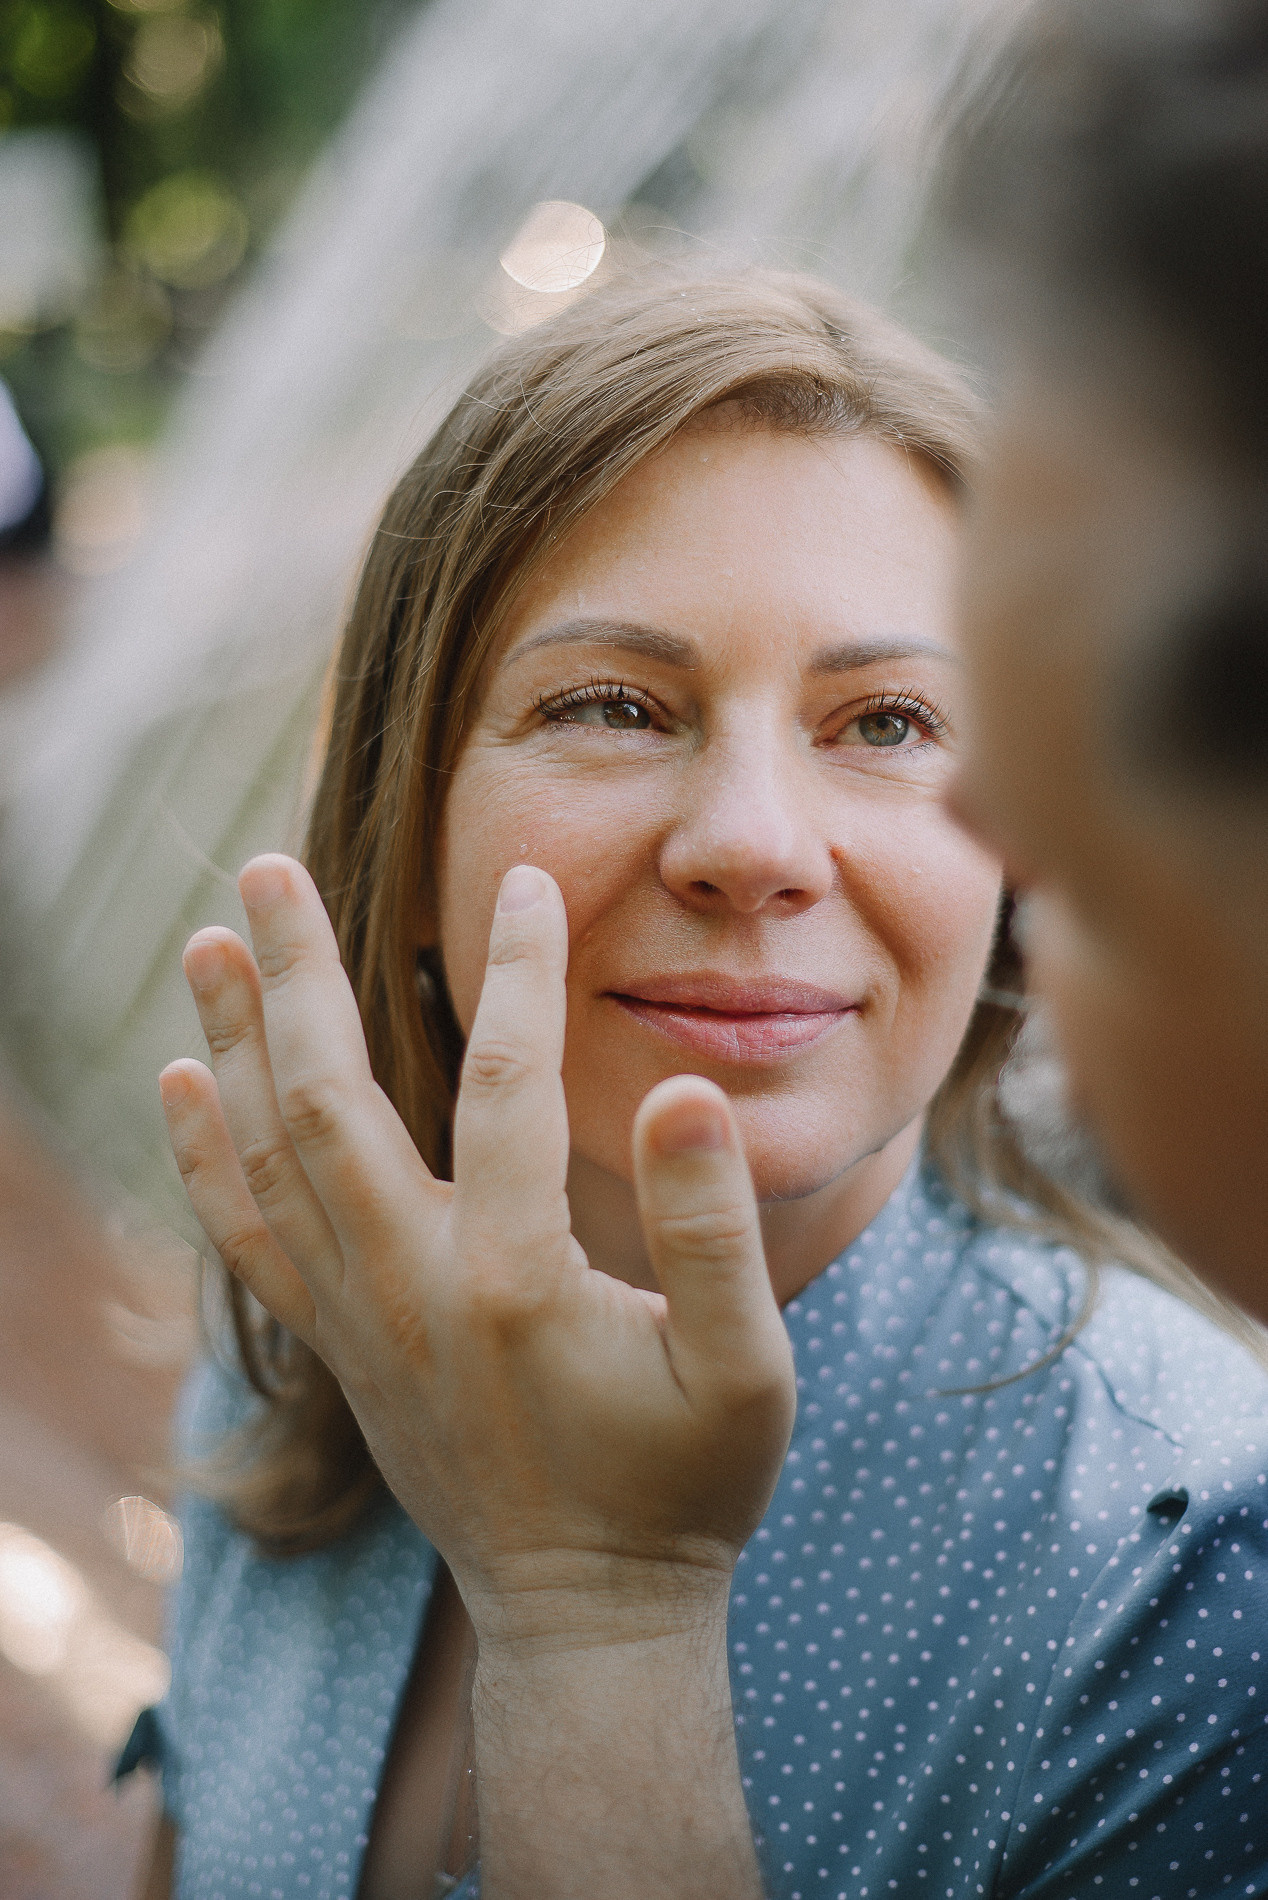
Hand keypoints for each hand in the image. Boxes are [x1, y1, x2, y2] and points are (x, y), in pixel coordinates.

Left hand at [160, 855, 794, 1650]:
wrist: (588, 1615)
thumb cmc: (685, 1488)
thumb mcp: (746, 1370)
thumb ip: (713, 1230)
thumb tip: (678, 1089)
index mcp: (516, 1281)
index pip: (507, 1086)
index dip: (521, 975)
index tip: (531, 881)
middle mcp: (412, 1290)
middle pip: (329, 1103)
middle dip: (299, 977)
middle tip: (270, 868)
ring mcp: (360, 1323)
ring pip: (270, 1161)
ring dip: (234, 1044)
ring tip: (208, 940)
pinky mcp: (340, 1350)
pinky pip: (250, 1241)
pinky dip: (205, 1157)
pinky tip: (182, 1082)